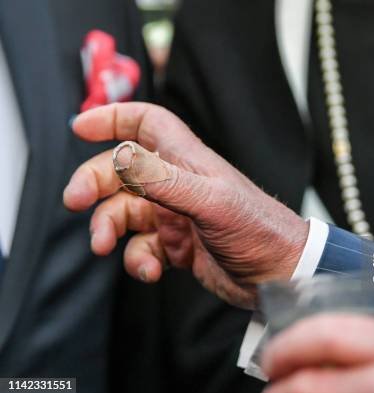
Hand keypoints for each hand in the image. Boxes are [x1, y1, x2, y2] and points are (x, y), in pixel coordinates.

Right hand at [63, 103, 308, 308]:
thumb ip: (163, 179)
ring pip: (125, 213)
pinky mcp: (179, 246)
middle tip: (74, 202)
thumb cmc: (258, 229)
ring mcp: (177, 216)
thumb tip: (119, 156)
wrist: (280, 274)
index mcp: (188, 162)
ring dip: (109, 228)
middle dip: (94, 183)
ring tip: (105, 246)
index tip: (80, 127)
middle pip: (122, 171)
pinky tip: (151, 269)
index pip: (148, 124)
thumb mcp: (210, 201)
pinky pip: (143, 248)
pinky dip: (138, 259)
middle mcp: (179, 184)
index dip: (115, 119)